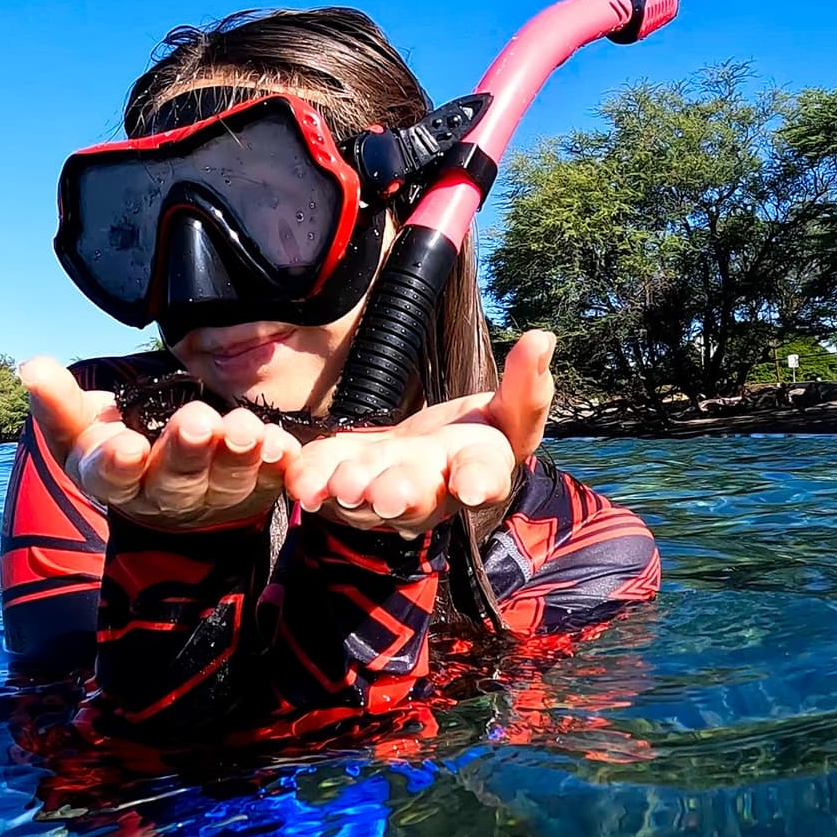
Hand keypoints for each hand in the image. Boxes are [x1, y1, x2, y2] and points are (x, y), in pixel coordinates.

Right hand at [19, 358, 300, 530]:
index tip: (125, 445)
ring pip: (225, 482)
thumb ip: (58, 400)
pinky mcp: (254, 489)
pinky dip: (275, 463)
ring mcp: (213, 498)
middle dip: (185, 453)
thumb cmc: (119, 440)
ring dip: (235, 454)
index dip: (117, 465)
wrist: (175, 470)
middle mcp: (164, 497)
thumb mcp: (84, 423)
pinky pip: (269, 479)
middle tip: (196, 423)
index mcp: (115, 479)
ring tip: (242, 427)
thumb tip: (30, 367)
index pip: (110, 479)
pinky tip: (278, 444)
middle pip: (175, 482)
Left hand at [285, 331, 555, 537]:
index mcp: (476, 471)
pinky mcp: (336, 480)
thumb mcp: (507, 413)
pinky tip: (292, 469)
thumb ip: (526, 385)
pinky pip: (318, 481)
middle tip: (388, 492)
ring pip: (363, 499)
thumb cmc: (470, 438)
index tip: (472, 486)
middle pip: (416, 497)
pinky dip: (305, 476)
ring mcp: (378, 494)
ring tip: (342, 483)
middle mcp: (427, 493)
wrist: (422, 456)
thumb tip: (543, 338)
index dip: (479, 481)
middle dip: (402, 493)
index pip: (484, 477)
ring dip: (350, 489)